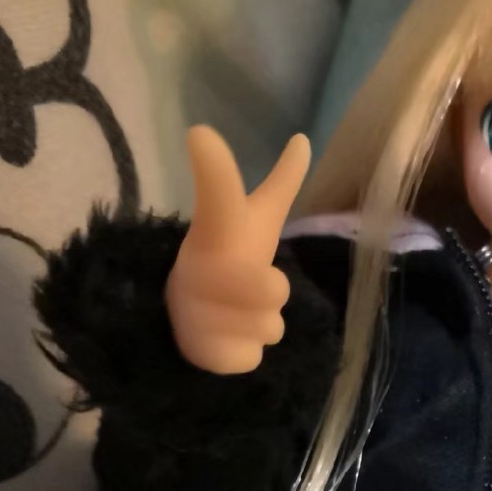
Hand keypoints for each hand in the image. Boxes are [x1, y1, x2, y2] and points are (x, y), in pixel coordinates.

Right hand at [166, 126, 311, 373]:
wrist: (187, 317)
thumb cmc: (231, 258)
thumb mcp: (254, 218)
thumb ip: (281, 181)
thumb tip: (304, 139)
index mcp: (217, 230)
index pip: (218, 194)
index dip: (215, 168)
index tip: (200, 134)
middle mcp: (199, 267)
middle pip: (275, 289)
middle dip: (272, 291)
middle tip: (249, 286)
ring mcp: (195, 311)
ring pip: (271, 327)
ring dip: (262, 324)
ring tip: (235, 314)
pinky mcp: (201, 352)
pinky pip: (251, 356)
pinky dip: (246, 351)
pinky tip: (224, 338)